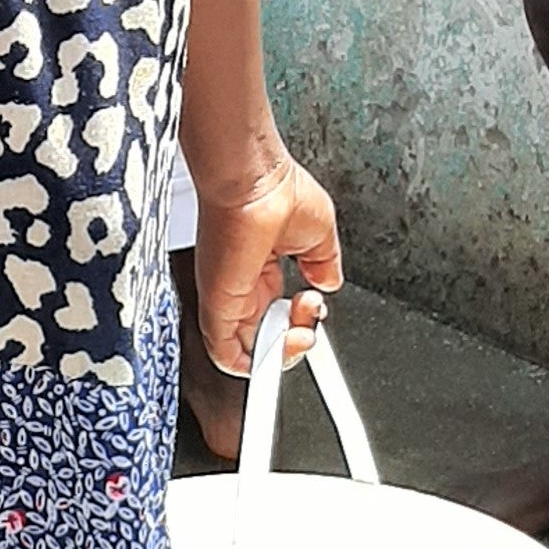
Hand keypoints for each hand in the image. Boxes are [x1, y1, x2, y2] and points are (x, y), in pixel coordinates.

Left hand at [192, 149, 344, 380]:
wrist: (254, 181)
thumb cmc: (277, 190)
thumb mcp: (319, 233)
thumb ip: (325, 264)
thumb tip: (331, 282)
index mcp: (263, 267)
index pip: (275, 313)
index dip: (301, 322)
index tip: (315, 307)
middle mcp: (244, 284)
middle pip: (265, 336)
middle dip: (297, 339)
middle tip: (311, 317)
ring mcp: (229, 297)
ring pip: (248, 351)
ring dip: (284, 352)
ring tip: (303, 329)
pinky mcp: (217, 306)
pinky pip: (226, 354)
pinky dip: (253, 367)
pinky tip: (280, 355)